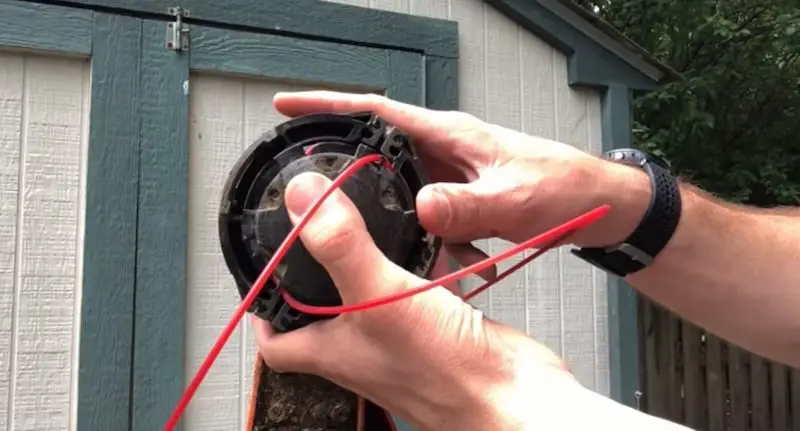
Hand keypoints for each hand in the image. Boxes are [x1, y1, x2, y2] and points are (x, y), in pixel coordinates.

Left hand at [252, 172, 576, 430]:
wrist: (512, 395)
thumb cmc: (446, 372)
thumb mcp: (379, 295)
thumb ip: (339, 245)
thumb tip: (303, 199)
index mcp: (334, 350)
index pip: (277, 341)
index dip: (263, 311)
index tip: (263, 276)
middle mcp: (365, 346)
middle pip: (327, 308)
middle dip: (325, 268)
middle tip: (321, 232)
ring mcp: (403, 337)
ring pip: (379, 291)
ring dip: (379, 258)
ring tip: (377, 224)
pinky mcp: (440, 325)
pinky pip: (424, 287)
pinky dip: (428, 262)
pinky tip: (437, 241)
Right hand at [272, 91, 649, 260]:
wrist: (599, 205)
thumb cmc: (565, 186)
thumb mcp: (512, 198)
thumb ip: (465, 205)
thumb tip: (421, 207)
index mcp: (448, 134)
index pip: (375, 112)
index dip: (328, 107)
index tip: (287, 109)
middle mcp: (443, 152)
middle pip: (379, 160)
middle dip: (355, 185)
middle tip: (326, 212)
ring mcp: (452, 178)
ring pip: (407, 201)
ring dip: (408, 233)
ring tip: (429, 258)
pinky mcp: (463, 203)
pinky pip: (435, 225)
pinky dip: (442, 250)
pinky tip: (464, 270)